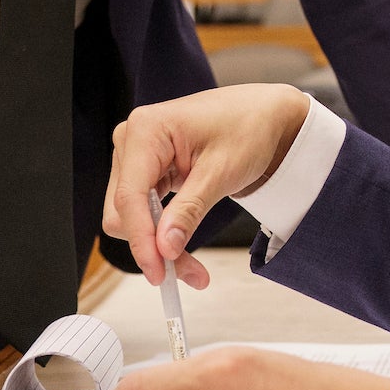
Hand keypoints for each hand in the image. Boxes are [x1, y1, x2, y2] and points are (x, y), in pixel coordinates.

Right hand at [102, 84, 312, 287]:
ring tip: (193, 267)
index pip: (129, 196)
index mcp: (146, 130)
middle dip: (152, 246)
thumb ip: (189, 210)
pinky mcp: (147, 171)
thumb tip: (164, 247)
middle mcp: (133, 140)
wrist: (265, 116)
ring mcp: (137, 156)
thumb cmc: (249, 128)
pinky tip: (183, 247)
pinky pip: (144, 211)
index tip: (159, 272)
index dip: (141, 239)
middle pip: (123, 211)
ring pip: (131, 217)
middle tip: (190, 273)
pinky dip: (162, 233)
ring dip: (158, 244)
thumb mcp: (222, 172)